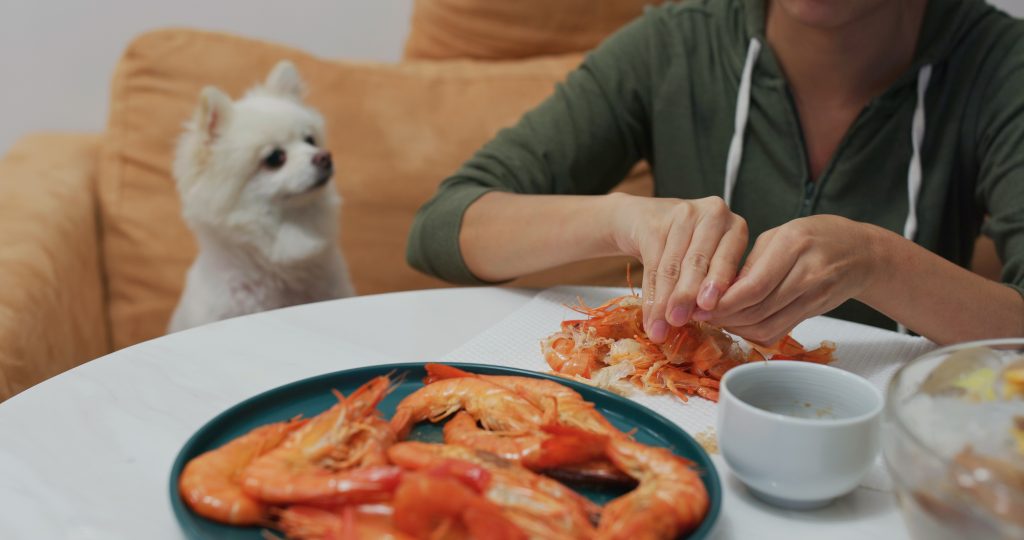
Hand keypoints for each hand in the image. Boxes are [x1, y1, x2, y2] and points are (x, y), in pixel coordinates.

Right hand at [607, 194, 748, 342]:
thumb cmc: (683, 248)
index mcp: (735, 228)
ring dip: (665, 301)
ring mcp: (682, 213)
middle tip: (678, 321)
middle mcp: (713, 214)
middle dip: (687, 296)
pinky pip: (652, 263)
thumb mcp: (705, 264)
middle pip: (698, 262)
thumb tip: (709, 325)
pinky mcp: (654, 222)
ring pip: (673, 266)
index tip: (707, 311)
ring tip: (660, 327)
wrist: (641, 220)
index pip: (726, 262)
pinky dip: (650, 295)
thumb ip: (712, 286)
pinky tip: (648, 316)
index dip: (716, 287)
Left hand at [694, 215, 880, 343]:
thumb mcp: (779, 235)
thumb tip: (716, 291)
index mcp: (793, 245)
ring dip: (735, 327)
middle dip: (723, 317)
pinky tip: (738, 323)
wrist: (862, 253)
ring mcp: (814, 296)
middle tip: (699, 315)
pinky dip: (752, 332)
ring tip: (715, 319)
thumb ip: (749, 263)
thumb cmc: (815, 237)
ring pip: (765, 326)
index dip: (723, 302)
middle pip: (757, 309)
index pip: (753, 286)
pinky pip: (777, 331)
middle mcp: (806, 273)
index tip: (699, 305)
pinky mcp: (814, 313)